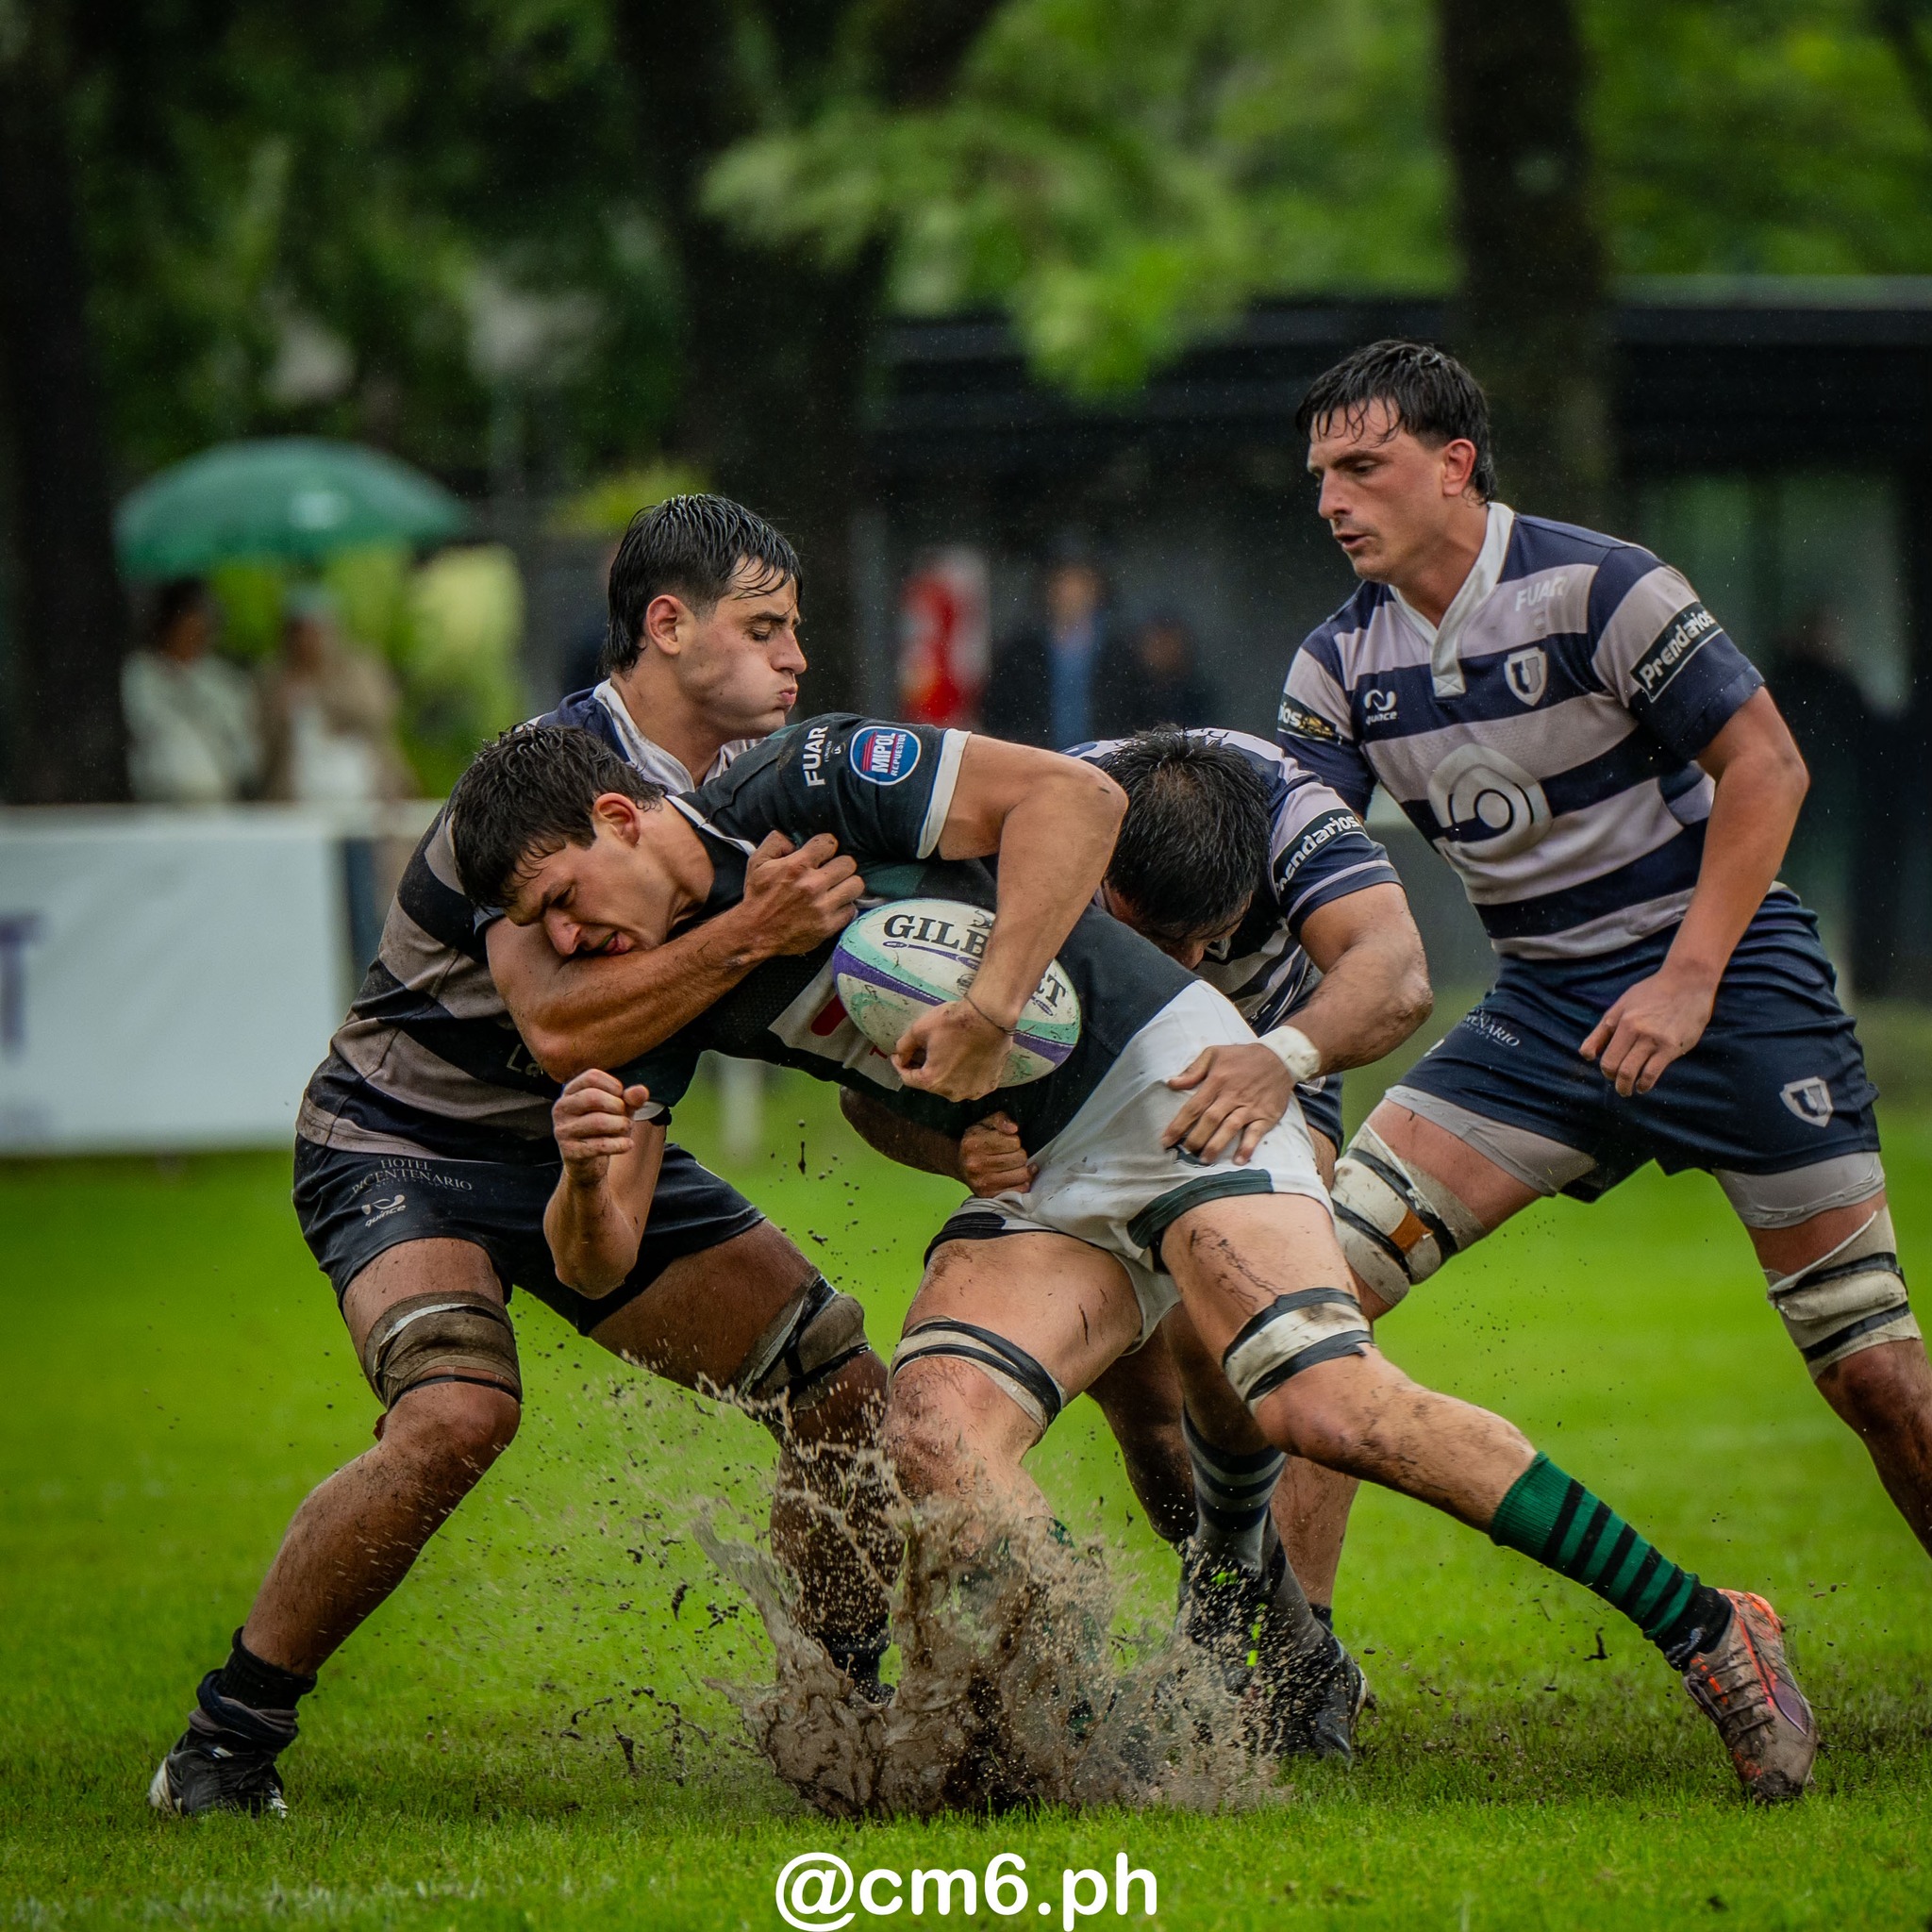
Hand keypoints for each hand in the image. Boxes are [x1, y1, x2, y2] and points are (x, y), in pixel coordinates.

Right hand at [552, 1069, 649, 1185]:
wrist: (588, 1164)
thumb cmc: (603, 1129)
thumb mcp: (619, 1110)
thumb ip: (630, 1099)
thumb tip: (641, 1091)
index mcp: (570, 1092)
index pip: (591, 1076)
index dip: (613, 1085)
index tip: (621, 1097)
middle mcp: (561, 1108)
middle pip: (593, 1097)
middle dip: (618, 1106)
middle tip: (625, 1117)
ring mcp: (562, 1130)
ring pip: (598, 1121)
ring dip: (621, 1125)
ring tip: (626, 1130)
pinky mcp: (570, 1152)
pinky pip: (599, 1145)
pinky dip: (620, 1144)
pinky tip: (628, 1145)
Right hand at [737, 831, 864, 957]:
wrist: (754, 934)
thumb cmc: (757, 897)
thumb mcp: (757, 862)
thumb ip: (775, 842)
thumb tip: (794, 840)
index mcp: (796, 866)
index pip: (829, 843)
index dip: (825, 847)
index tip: (822, 855)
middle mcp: (812, 885)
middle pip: (848, 863)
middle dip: (839, 866)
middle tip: (831, 873)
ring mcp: (822, 907)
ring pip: (856, 885)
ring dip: (847, 885)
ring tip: (836, 889)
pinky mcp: (828, 926)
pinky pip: (851, 910)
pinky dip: (844, 908)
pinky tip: (833, 907)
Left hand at [893, 998, 1012, 1101]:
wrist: (990, 1016)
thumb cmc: (954, 1022)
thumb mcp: (919, 1029)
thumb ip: (904, 1046)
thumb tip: (899, 1056)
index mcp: (932, 1081)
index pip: (908, 1079)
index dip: (901, 1066)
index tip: (899, 1057)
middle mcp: (952, 1093)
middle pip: (931, 1082)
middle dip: (925, 1068)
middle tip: (924, 1051)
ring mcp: (973, 1091)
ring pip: (951, 1085)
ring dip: (946, 1072)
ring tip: (947, 1053)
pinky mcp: (989, 1085)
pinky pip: (971, 1083)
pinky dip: (966, 1074)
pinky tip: (967, 1058)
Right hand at [959, 1112, 1035, 1194]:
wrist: (959, 1163)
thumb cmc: (976, 1141)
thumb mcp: (985, 1123)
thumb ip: (1001, 1119)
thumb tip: (1013, 1128)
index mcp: (973, 1144)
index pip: (1014, 1142)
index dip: (1015, 1140)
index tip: (1009, 1142)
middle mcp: (975, 1164)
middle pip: (1019, 1158)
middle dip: (1019, 1154)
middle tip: (1011, 1154)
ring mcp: (981, 1182)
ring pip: (1022, 1174)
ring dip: (1022, 1169)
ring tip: (1014, 1165)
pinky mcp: (988, 1195)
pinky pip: (1019, 1189)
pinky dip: (1022, 1182)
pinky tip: (1015, 1176)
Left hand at [1162, 1042, 1297, 1164]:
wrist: (1280, 1058)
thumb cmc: (1242, 1057)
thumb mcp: (1214, 1053)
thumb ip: (1193, 1070)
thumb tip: (1172, 1083)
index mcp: (1217, 1080)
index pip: (1194, 1107)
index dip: (1178, 1125)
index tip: (1166, 1141)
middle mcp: (1232, 1095)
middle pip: (1210, 1120)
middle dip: (1195, 1138)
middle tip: (1185, 1152)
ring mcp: (1249, 1107)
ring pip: (1230, 1128)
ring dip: (1216, 1145)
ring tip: (1205, 1160)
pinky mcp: (1266, 1115)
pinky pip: (1256, 1133)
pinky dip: (1248, 1147)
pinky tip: (1239, 1160)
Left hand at [1579, 966, 1715, 1095]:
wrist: (1687, 982)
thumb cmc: (1652, 993)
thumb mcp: (1621, 1006)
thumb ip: (1602, 1031)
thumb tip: (1587, 1055)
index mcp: (1621, 1021)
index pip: (1605, 1057)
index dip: (1605, 1070)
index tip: (1610, 1073)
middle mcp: (1636, 1032)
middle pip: (1616, 1067)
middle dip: (1615, 1080)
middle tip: (1619, 1085)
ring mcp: (1654, 1040)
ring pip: (1632, 1073)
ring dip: (1627, 1087)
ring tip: (1628, 1090)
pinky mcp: (1672, 1047)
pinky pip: (1653, 1073)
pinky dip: (1645, 1084)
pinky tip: (1643, 1086)